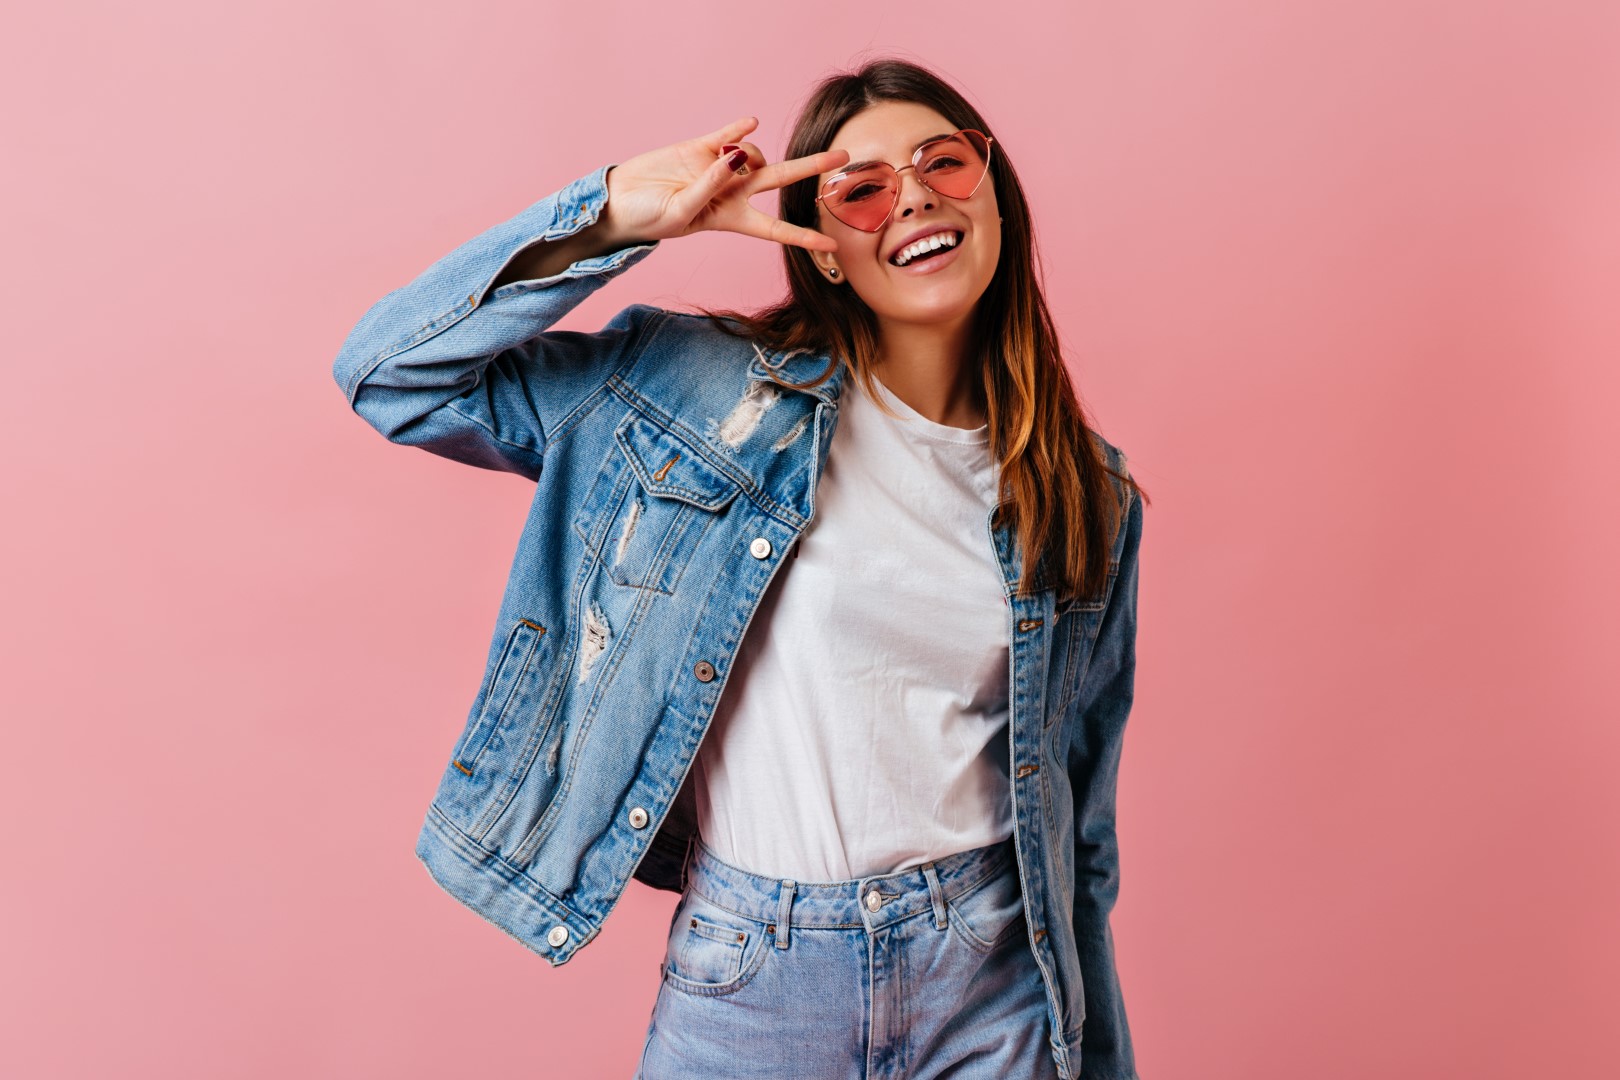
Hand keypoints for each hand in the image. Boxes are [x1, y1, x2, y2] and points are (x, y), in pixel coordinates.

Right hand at [599, 116, 849, 253]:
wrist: (620, 201)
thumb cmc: (649, 219)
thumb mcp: (682, 213)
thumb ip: (711, 186)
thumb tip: (738, 156)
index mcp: (732, 220)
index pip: (776, 229)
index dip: (804, 236)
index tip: (832, 244)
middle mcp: (733, 192)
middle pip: (781, 179)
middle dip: (812, 168)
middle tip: (842, 156)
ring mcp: (720, 168)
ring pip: (753, 153)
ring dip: (744, 153)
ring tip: (713, 164)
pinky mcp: (701, 146)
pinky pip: (728, 135)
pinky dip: (739, 130)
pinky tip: (747, 123)